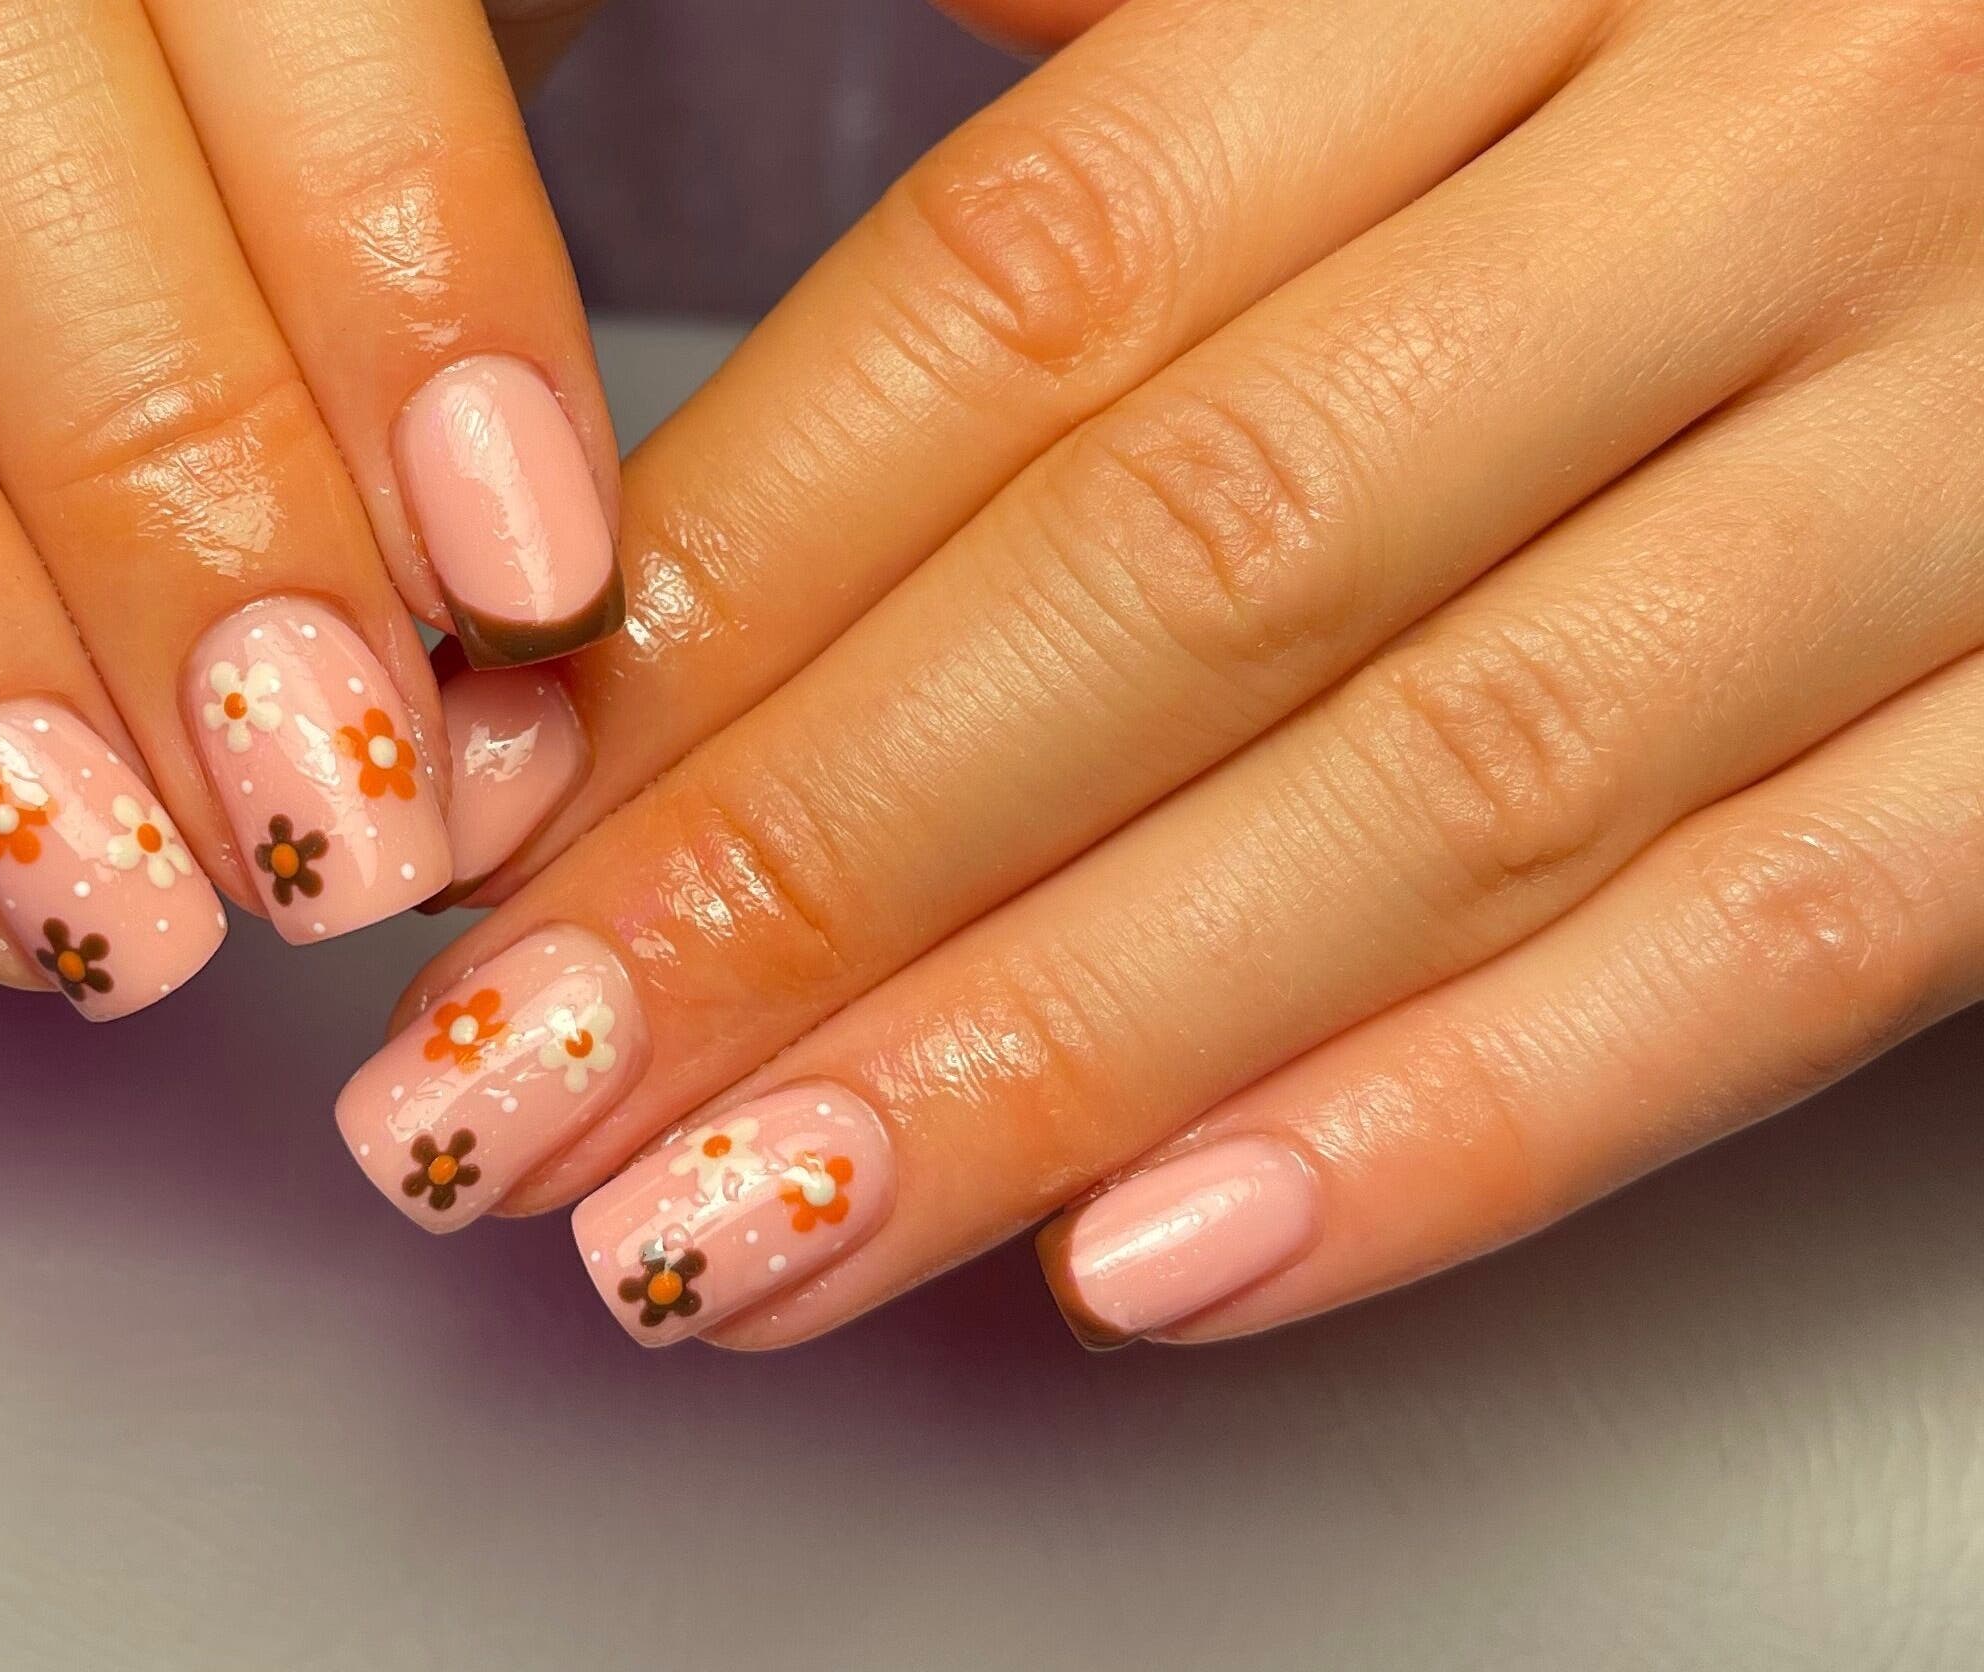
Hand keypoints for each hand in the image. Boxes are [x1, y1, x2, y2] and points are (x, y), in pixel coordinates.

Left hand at [342, 0, 1983, 1345]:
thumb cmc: (1739, 22)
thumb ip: (1101, 66)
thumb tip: (638, 373)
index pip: (1037, 289)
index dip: (731, 578)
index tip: (491, 810)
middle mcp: (1778, 139)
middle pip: (1197, 560)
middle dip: (809, 871)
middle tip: (522, 1084)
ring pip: (1452, 786)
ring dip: (1047, 1058)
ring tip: (735, 1232)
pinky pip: (1790, 942)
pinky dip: (1464, 1130)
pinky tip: (1153, 1265)